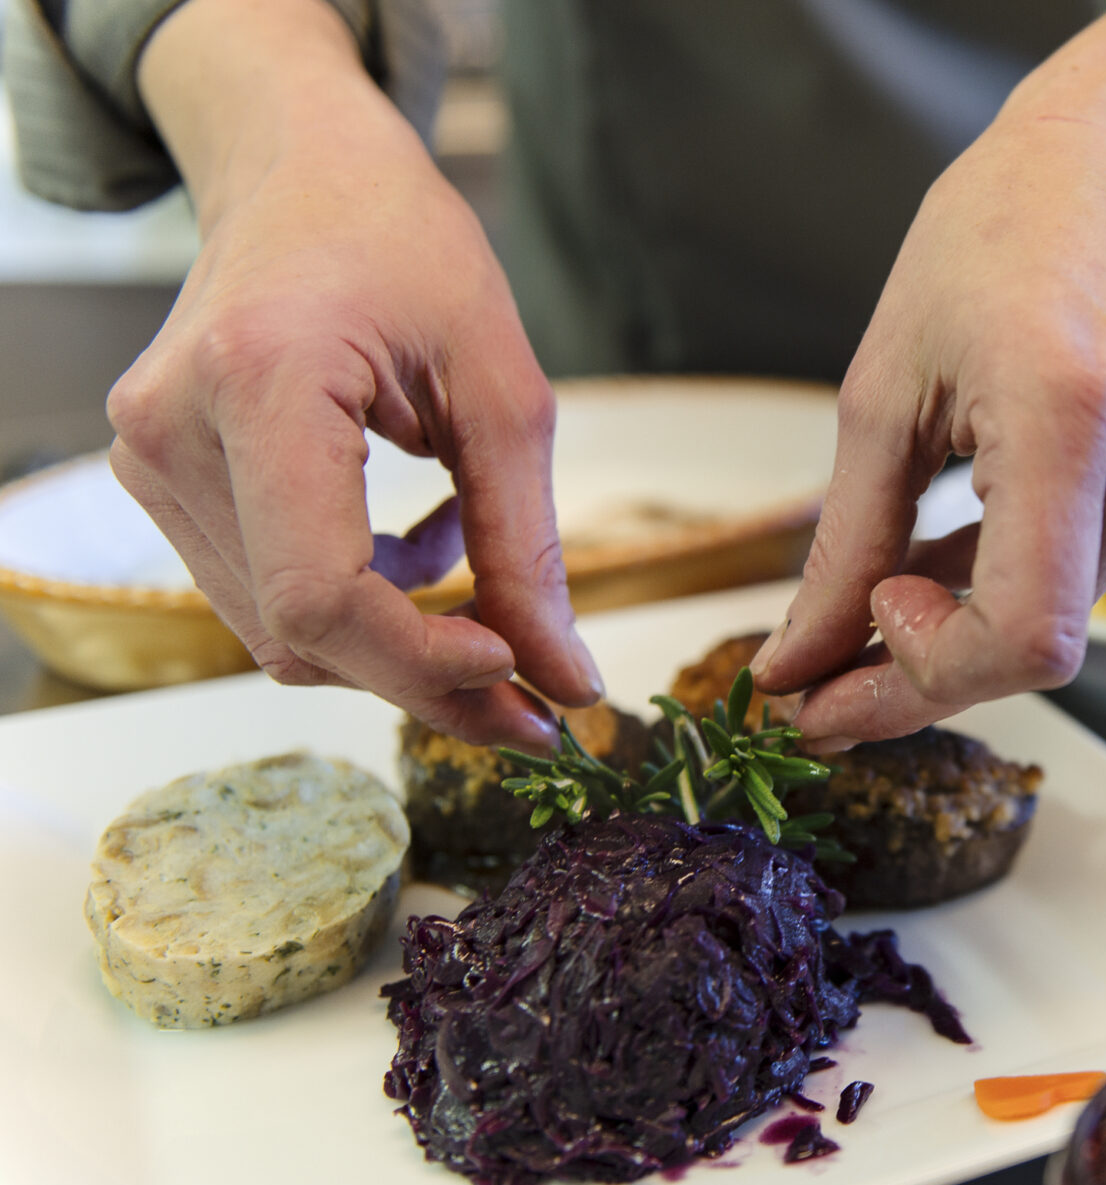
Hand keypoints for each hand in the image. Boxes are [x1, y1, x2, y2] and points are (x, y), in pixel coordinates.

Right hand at [107, 0, 596, 745]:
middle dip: (428, 679)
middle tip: (537, 703)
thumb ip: (528, 543)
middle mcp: (175, 431)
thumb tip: (565, 681)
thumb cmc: (404, 245)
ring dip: (397, 643)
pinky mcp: (159, 477)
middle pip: (298, 631)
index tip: (520, 673)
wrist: (301, 171)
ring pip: (278, 631)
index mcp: (259, 382)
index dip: (423, 661)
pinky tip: (422, 548)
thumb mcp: (503, 385)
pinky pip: (264, 591)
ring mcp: (151, 459)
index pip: (319, 593)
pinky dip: (358, 602)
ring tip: (481, 586)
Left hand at [751, 0, 1105, 743]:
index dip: (932, 672)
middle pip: (1042, 643)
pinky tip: (960, 540)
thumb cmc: (993, 239)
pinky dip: (1017, 577)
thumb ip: (844, 545)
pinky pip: (1092, 568)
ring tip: (892, 580)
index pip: (1028, 634)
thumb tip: (798, 666)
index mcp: (1066, 413)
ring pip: (1067, 616)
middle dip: (926, 671)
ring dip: (969, 622)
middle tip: (828, 678)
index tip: (861, 631)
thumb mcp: (884, 388)